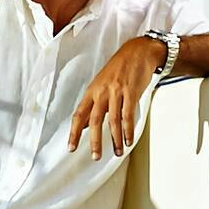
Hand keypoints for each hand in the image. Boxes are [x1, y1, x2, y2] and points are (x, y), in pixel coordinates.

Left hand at [69, 34, 169, 155]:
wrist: (138, 52)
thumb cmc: (119, 68)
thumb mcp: (102, 84)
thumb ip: (95, 104)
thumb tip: (87, 124)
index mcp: (92, 90)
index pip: (79, 114)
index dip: (74, 132)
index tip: (71, 147)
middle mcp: (102, 92)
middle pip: (95, 120)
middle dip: (95, 141)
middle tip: (96, 156)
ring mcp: (116, 92)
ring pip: (113, 120)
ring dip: (115, 139)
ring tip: (117, 152)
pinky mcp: (131, 92)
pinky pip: (128, 115)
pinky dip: (128, 130)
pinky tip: (128, 140)